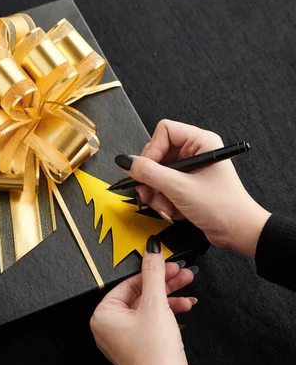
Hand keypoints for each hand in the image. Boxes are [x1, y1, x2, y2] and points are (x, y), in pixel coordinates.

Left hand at [90, 236, 196, 364]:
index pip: (128, 283)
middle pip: (140, 295)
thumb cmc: (155, 355)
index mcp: (103, 315)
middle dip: (164, 284)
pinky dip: (167, 314)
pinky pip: (151, 322)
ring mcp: (124, 338)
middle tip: (181, 273)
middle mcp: (109, 326)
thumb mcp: (156, 304)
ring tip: (188, 290)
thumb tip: (150, 250)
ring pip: (148, 308)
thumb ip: (154, 273)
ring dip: (170, 298)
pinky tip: (183, 308)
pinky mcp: (139, 346)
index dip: (151, 272)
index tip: (166, 262)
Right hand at [115, 119, 270, 256]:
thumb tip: (126, 161)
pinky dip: (163, 199)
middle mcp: (195, 152)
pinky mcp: (186, 184)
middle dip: (151, 177)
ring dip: (156, 192)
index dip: (152, 150)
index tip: (146, 170)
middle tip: (147, 192)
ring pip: (157, 173)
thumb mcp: (180, 189)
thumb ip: (150, 173)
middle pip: (157, 153)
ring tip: (164, 206)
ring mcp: (190, 168)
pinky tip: (172, 210)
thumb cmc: (223, 208)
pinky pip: (162, 186)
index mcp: (201, 142)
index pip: (164, 131)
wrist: (238, 233)